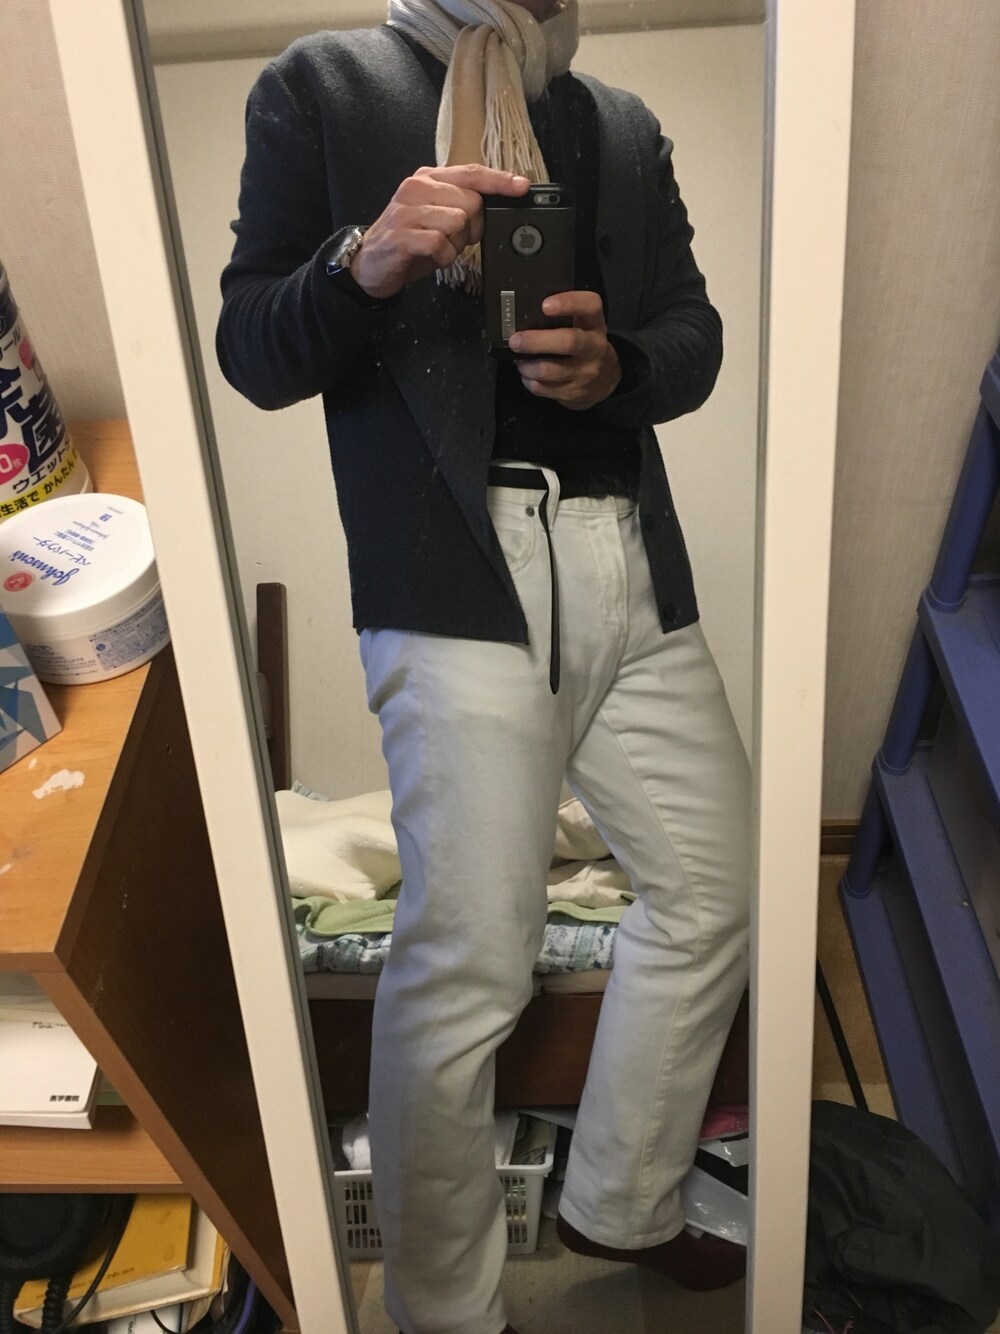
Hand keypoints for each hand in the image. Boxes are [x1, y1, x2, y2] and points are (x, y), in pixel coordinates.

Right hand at [351, 165, 529, 300]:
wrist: (369, 263)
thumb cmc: (409, 240)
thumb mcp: (437, 215)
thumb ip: (462, 204)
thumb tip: (497, 203)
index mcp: (428, 178)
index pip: (471, 173)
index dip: (499, 180)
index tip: (521, 186)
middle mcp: (416, 188)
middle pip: (470, 202)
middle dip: (472, 228)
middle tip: (455, 239)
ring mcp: (407, 211)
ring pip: (458, 222)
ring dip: (456, 244)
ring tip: (439, 248)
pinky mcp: (401, 235)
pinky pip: (440, 244)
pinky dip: (443, 257)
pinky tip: (431, 257)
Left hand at [507, 291, 621, 410]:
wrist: (605, 380)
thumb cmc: (584, 344)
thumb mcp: (583, 325)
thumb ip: (563, 316)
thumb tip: (523, 312)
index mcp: (595, 324)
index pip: (590, 306)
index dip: (569, 303)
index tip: (545, 305)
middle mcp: (594, 347)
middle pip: (568, 342)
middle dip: (537, 341)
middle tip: (515, 340)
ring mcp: (585, 373)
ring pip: (549, 370)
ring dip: (527, 365)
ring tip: (518, 359)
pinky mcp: (573, 393)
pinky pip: (542, 388)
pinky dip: (528, 380)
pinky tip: (527, 374)